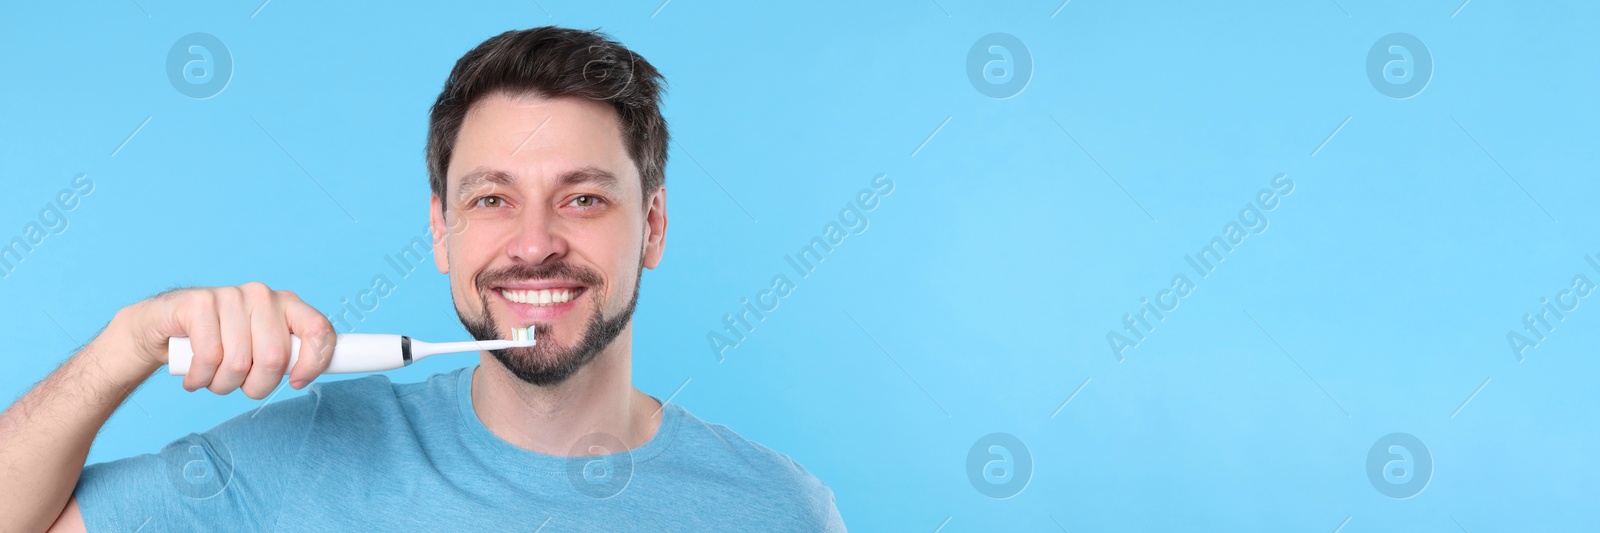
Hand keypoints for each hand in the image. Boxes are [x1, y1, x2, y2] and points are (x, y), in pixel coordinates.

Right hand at [115, 282, 334, 397]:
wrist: (164, 330)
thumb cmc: (222, 346)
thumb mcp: (261, 350)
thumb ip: (289, 358)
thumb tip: (315, 373)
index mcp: (287, 305)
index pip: (319, 330)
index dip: (313, 363)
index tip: (296, 383)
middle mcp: (262, 296)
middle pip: (275, 359)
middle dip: (256, 386)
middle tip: (240, 385)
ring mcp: (230, 296)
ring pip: (238, 363)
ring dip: (222, 385)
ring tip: (213, 378)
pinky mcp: (199, 303)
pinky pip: (208, 358)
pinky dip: (199, 378)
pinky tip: (193, 376)